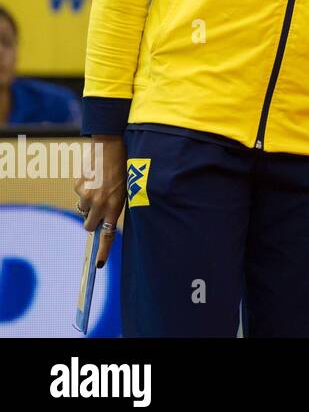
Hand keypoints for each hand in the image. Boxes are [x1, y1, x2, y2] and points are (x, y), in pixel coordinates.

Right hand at [73, 136, 126, 266]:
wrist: (111, 147)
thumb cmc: (124, 168)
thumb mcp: (126, 190)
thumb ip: (115, 206)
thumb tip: (105, 221)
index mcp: (115, 206)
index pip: (108, 234)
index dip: (104, 250)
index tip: (99, 264)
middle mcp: (100, 204)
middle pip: (88, 226)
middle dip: (92, 221)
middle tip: (99, 209)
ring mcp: (87, 196)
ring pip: (82, 210)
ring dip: (88, 204)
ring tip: (100, 187)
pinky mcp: (78, 187)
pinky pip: (79, 195)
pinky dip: (85, 189)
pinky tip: (94, 177)